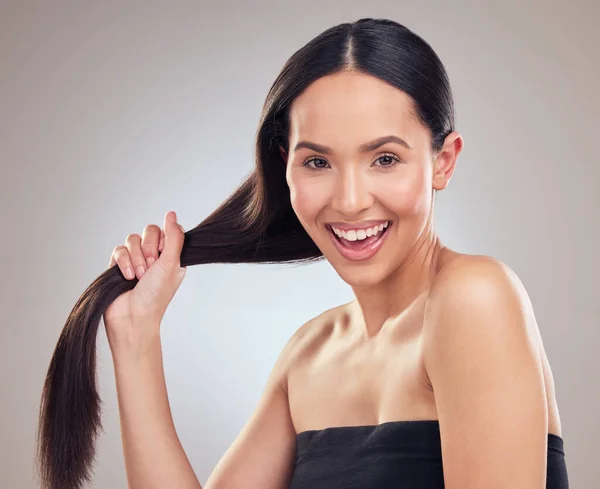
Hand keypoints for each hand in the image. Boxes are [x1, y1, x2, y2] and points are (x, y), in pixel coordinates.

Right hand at [103, 211, 186, 354]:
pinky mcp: (118, 264)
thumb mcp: (172, 264)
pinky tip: (127, 276)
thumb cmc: (156, 295)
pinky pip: (119, 249)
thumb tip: (171, 214)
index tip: (164, 256)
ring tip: (139, 276)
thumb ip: (174, 237)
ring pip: (132, 238)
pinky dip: (123, 262)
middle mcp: (154, 256)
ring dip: (137, 258)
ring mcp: (136, 259)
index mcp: (172, 256)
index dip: (164, 240)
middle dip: (150, 250)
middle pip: (149, 230)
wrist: (133, 316)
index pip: (167, 230)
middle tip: (151, 269)